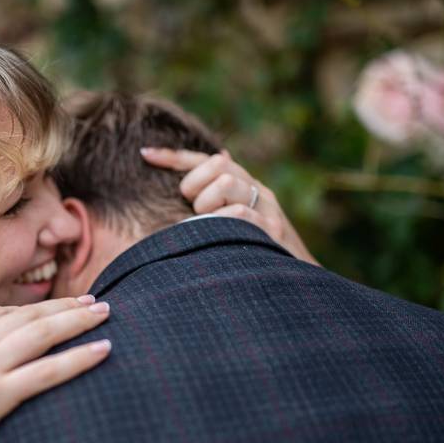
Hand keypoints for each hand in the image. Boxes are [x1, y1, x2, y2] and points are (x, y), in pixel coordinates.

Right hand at [0, 296, 111, 442]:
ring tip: (105, 314)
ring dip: (77, 321)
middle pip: (25, 317)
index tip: (52, 306)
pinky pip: (46, 372)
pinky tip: (103, 350)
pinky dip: (78, 358)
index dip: (29, 308)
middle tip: (93, 301)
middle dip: (63, 306)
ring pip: (41, 334)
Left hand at [140, 147, 319, 265]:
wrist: (299, 287)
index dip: (174, 156)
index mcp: (246, 188)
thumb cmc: (256, 258)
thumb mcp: (236, 226)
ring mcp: (268, 210)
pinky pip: (239, 213)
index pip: (207, 160)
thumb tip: (216, 159)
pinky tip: (215, 241)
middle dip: (195, 183)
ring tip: (208, 228)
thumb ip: (222, 200)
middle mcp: (259, 193)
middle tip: (193, 211)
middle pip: (218, 162)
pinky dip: (219, 222)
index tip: (144, 155)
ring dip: (206, 204)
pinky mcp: (272, 231)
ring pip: (227, 182)